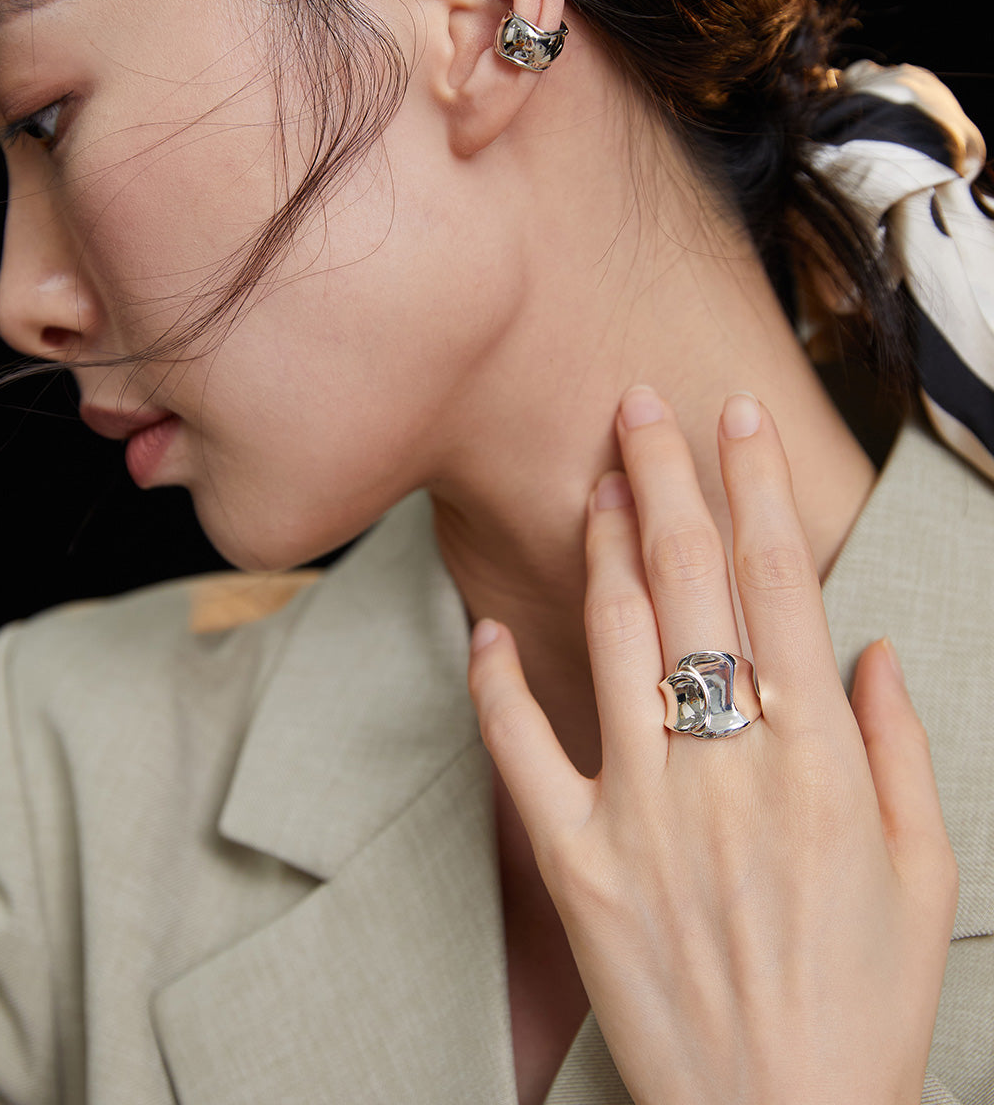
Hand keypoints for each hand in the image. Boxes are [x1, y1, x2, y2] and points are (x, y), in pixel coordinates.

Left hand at [467, 388, 957, 1104]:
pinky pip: (520, 751)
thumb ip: (897, 748)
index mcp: (814, 759)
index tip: (737, 417)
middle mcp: (723, 765)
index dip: (756, 487)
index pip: (779, 583)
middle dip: (666, 478)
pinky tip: (483, 626)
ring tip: (593, 481)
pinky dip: (495, 682)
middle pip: (689, 585)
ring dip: (599, 550)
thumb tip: (865, 648)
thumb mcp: (925, 874)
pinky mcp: (573, 861)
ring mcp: (640, 810)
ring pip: (610, 641)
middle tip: (639, 404)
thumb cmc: (865, 1003)